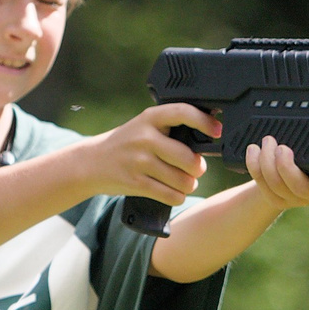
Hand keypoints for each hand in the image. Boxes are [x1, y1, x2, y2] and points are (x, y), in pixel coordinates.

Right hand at [101, 103, 217, 204]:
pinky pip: (171, 195)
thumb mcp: (145, 126)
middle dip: (198, 168)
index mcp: (151, 118)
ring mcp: (139, 161)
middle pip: (189, 159)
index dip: (205, 122)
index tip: (216, 131)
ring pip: (183, 180)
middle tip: (194, 169)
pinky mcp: (135, 182)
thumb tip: (209, 136)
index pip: (184, 113)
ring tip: (183, 181)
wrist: (91, 162)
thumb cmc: (127, 144)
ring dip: (189, 185)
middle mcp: (145, 138)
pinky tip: (173, 192)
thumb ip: (171, 128)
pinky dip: (177, 197)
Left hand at [245, 135, 308, 209]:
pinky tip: (253, 150)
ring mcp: (296, 199)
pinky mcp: (277, 200)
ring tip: (267, 142)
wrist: (289, 174)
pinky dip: (254, 166)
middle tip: (281, 148)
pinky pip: (263, 186)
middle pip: (301, 188)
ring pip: (278, 187)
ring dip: (267, 162)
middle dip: (285, 167)